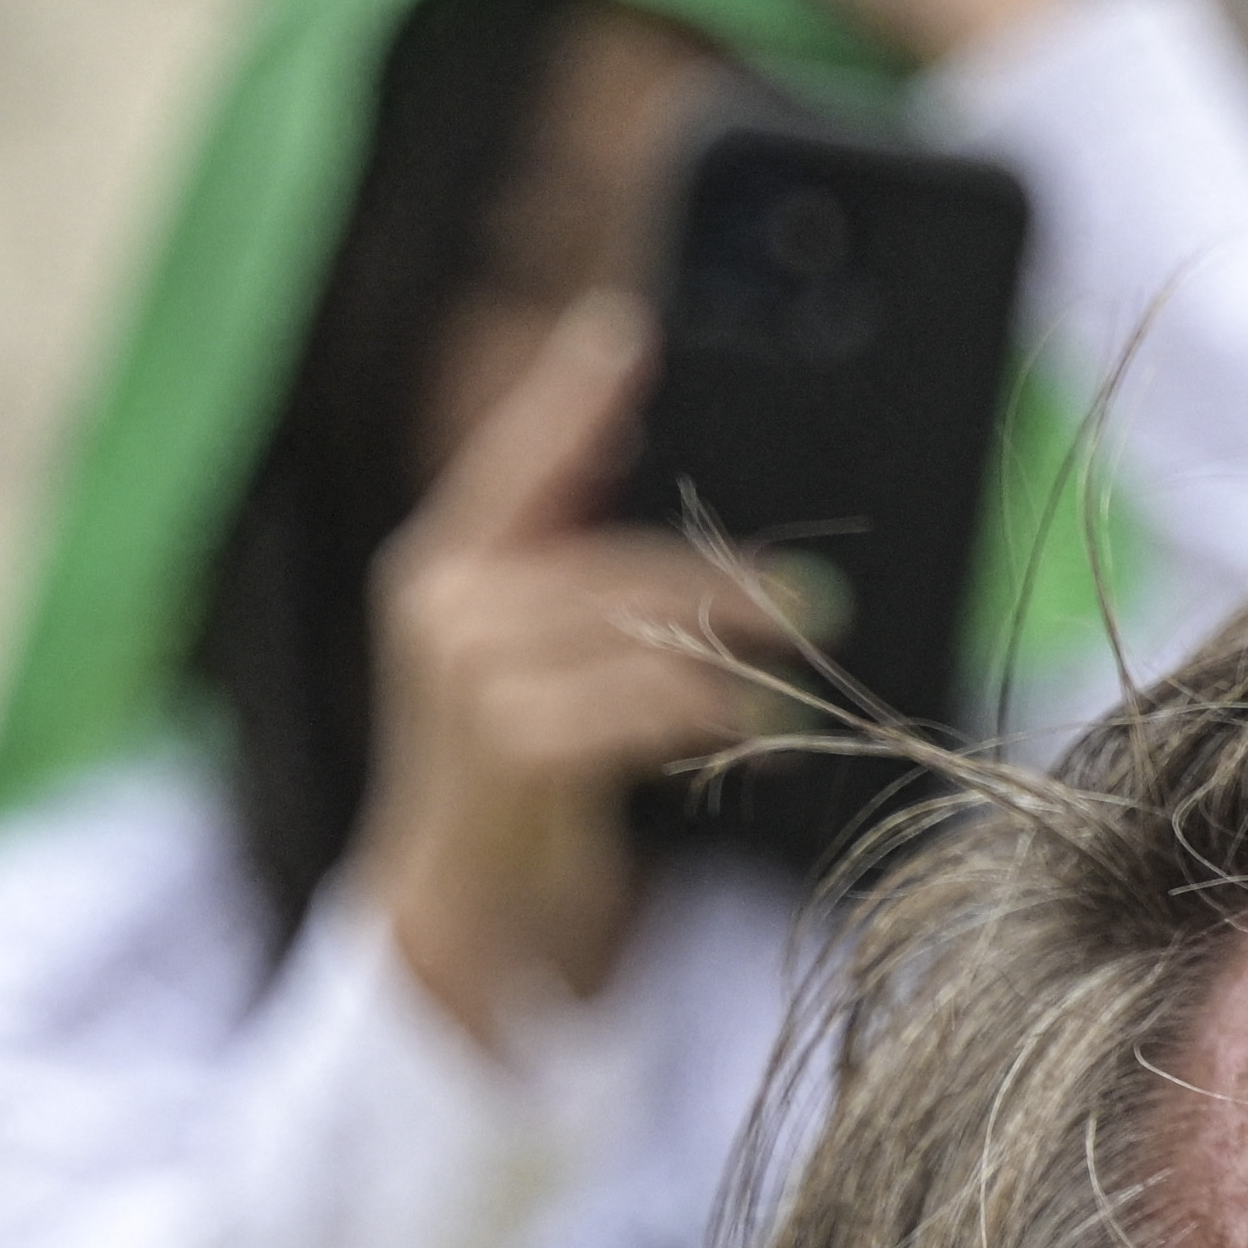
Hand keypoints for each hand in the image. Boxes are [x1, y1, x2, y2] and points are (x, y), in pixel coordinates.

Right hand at [355, 291, 797, 1043]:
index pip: (517, 455)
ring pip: (628, 623)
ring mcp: (464, 670)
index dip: (572, 391)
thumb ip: (588, 586)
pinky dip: (703, 710)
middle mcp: (440, 600)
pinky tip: (752, 722)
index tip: (630, 330)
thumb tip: (709, 534)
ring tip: (800, 640)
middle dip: (714, 572)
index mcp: (444, 560)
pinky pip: (635, 701)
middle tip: (807, 588)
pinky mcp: (505, 743)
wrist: (463, 917)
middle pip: (607, 556)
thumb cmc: (523, 784)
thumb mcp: (548, 669)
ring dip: (725, 636)